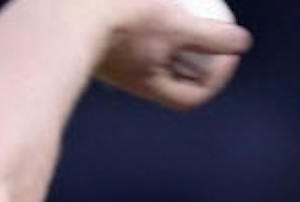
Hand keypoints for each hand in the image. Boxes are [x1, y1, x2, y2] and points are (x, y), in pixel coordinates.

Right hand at [94, 0, 252, 109]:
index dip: (219, 76)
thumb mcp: (174, 26)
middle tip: (213, 30)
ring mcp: (112, 58)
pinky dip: (152, 23)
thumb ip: (212, 38)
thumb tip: (242, 43)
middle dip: (199, 56)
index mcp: (148, 83)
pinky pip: (134, 34)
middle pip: (175, 75)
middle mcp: (129, 76)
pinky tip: (160, 4)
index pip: (194, 94)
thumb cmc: (119, 18)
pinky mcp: (98, 35)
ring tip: (188, 14)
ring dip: (174, 36)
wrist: (57, 7)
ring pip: (153, 52)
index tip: (230, 49)